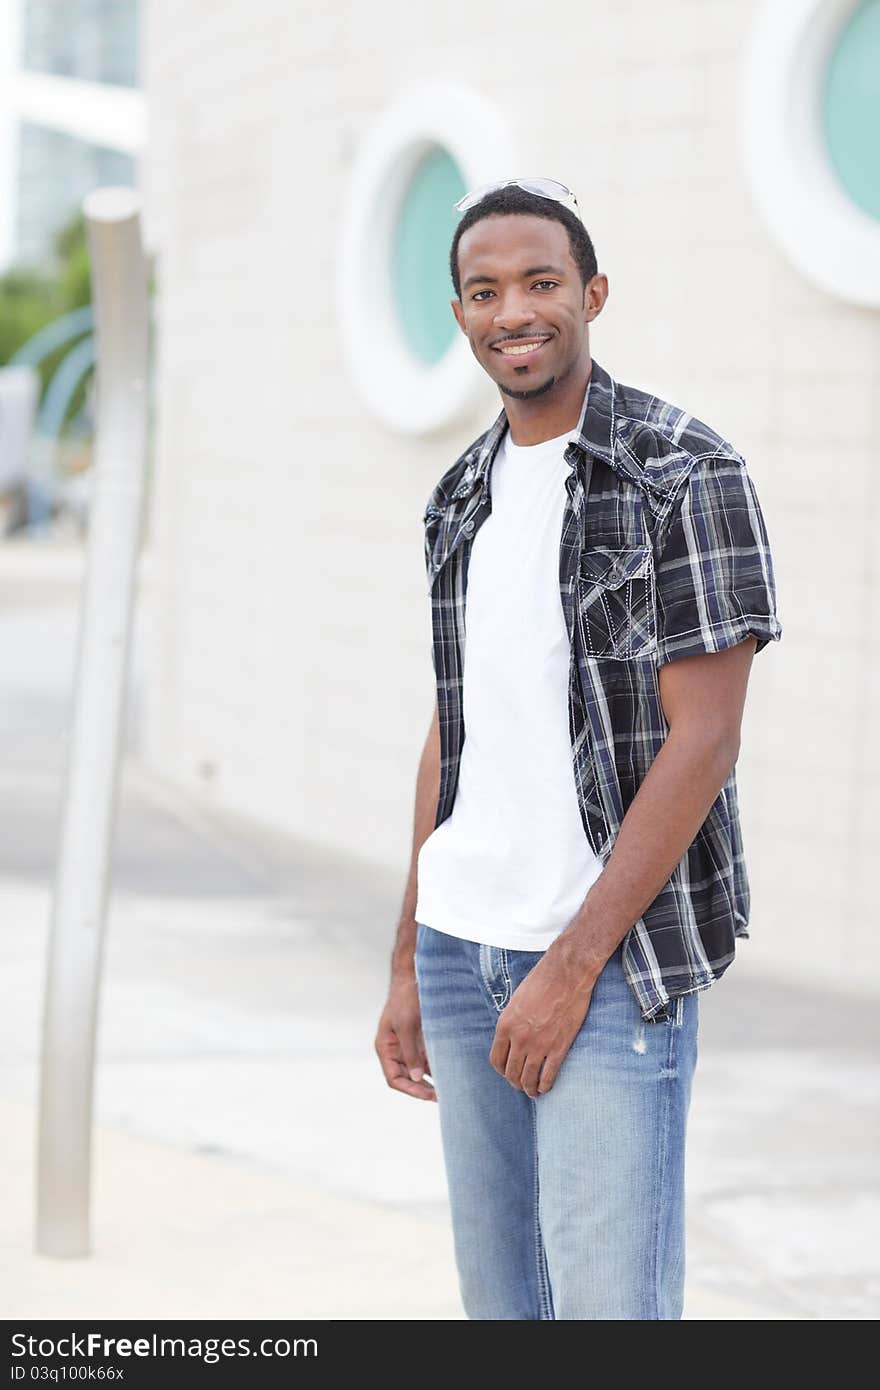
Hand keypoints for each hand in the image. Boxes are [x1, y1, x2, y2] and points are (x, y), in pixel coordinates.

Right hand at [374, 969, 436, 1101]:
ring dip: (429, 1080)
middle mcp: (394, 1050)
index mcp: (385, 1048)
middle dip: (421, 1089)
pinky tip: (448, 1073)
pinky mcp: (418, 1039)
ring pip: (416, 1071)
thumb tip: (415, 1077)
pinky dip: (434, 1067)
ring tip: (446, 1089)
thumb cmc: (405, 999)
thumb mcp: (407, 1026)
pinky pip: (426, 1059)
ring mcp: (407, 1045)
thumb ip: (410, 1053)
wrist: (413, 977)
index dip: (410, 1090)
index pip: (394, 1078)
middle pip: (405, 1078)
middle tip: (440, 1097)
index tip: (429, 1095)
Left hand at [489, 952, 593, 1097]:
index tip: (507, 1073)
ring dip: (529, 1088)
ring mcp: (539, 1045)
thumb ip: (512, 1022)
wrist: (566, 974)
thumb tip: (511, 1037)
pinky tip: (546, 1087)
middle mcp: (519, 1039)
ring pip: (528, 1078)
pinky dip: (546, 1085)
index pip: (496, 1059)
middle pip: (511, 1072)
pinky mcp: (558, 1047)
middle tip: (521, 1084)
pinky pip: (548, 1075)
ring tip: (533, 1092)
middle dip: (515, 1082)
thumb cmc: (541, 981)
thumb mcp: (516, 1001)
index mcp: (505, 1025)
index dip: (502, 1070)